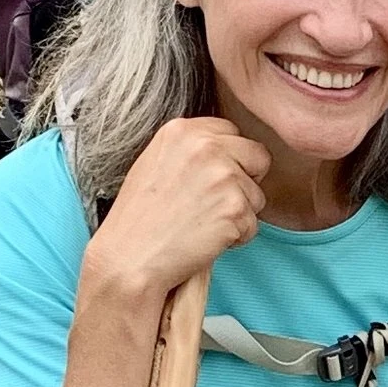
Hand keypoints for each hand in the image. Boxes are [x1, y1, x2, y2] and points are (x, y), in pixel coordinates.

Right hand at [81, 116, 270, 310]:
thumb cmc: (140, 217)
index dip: (231, 158)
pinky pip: (253, 225)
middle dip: (246, 181)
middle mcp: (205, 146)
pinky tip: (206, 239)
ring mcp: (223, 176)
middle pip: (257, 156)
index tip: (214, 179)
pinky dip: (237, 237)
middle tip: (217, 203)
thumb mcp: (157, 162)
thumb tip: (226, 150)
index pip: (232, 131)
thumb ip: (192, 150)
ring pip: (257, 195)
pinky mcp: (235, 208)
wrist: (130, 256)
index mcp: (182, 130)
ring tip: (203, 223)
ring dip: (239, 213)